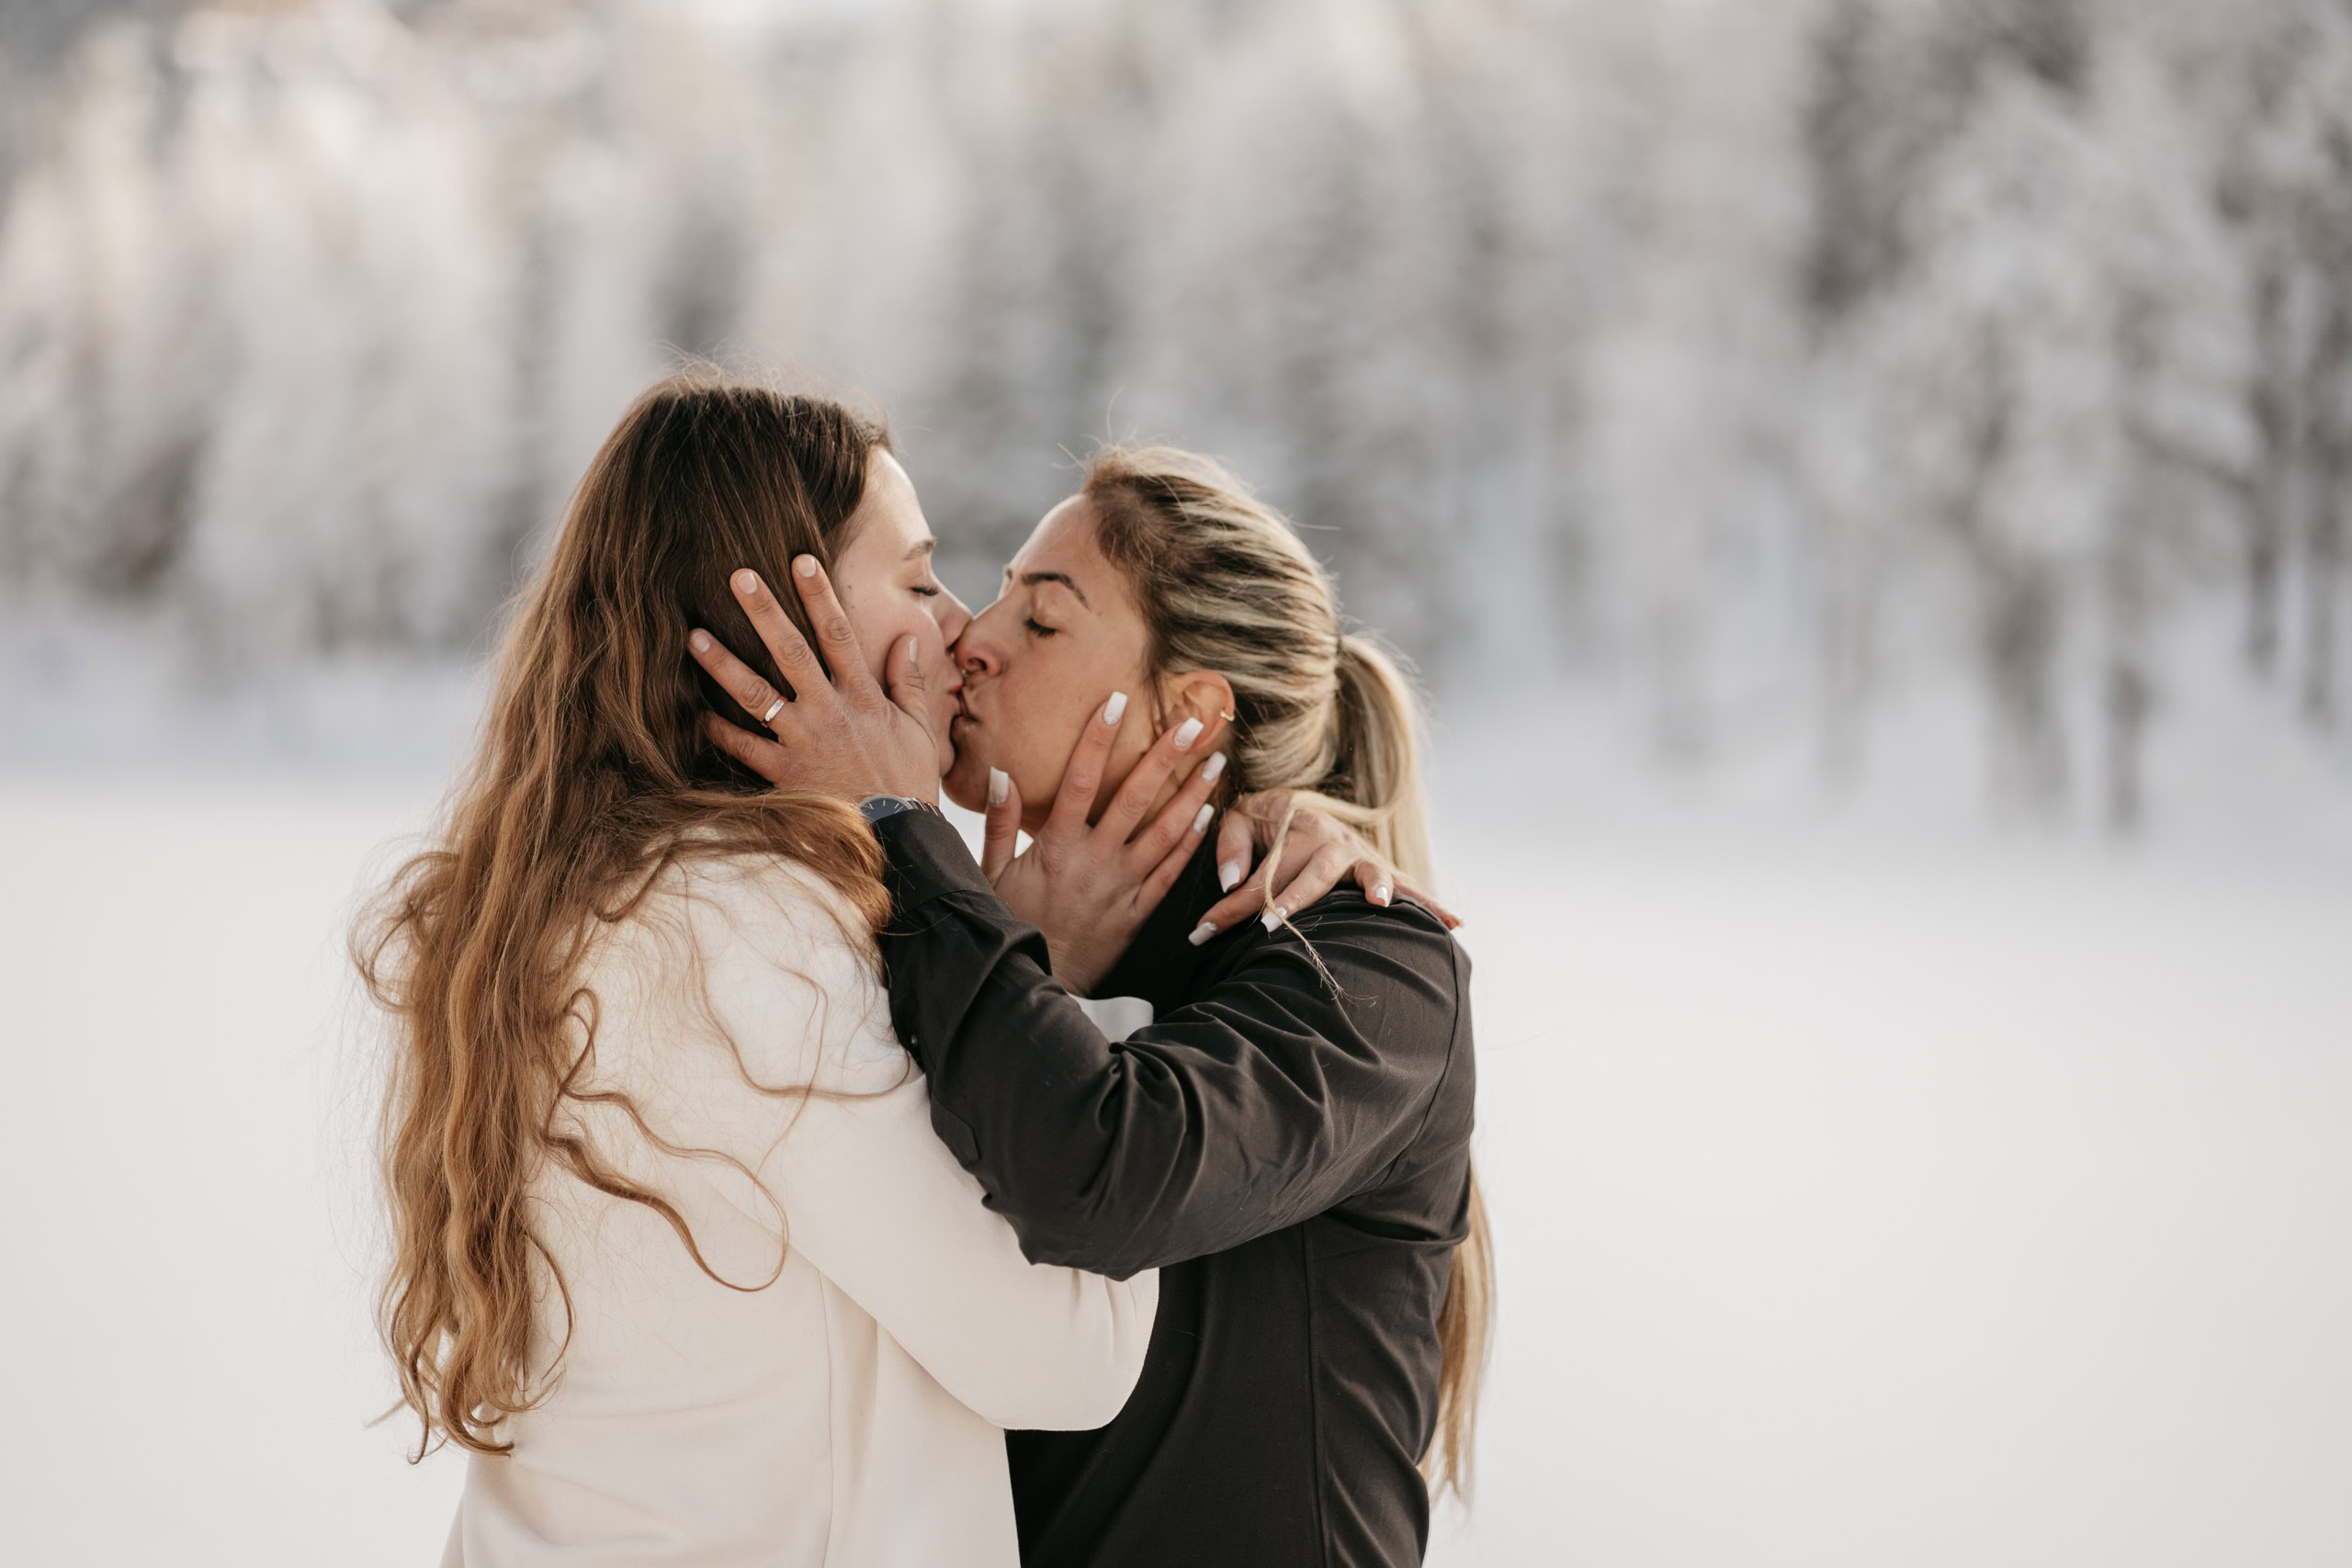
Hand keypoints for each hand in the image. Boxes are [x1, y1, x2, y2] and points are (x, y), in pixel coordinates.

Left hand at [688, 557, 941, 803]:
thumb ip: (911, 683)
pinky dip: (717, 730)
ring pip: (756, 694)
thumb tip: (910, 640)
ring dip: (723, 663)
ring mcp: (802, 741)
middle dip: (764, 611)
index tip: (800, 560)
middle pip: (791, 651)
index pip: (838, 634)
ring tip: (694, 636)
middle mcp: (829, 711)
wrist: (896, 837)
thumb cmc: (907, 783)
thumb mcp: (919, 729)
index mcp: (863, 697)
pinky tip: (694, 712)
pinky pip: (743, 747)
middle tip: (738, 577)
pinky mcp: (783, 773)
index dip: (819, 595)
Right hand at [981, 692, 1227, 994]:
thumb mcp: (990, 874)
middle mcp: (1096, 860)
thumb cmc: (1009, 924)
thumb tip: (1000, 774)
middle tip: (1191, 723)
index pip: (1081, 778)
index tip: (1115, 701)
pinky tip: (1207, 818)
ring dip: (1191, 795)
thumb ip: (998, 823)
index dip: (1098, 737)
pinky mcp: (1138, 913)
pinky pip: (1169, 873)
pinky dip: (1190, 845)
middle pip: (1136, 797)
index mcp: (1058, 845)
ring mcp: (1122, 886)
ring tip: (1214, 764)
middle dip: (1165, 757)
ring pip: (1165, 833)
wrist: (1035, 983)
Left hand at [1191, 791, 1462, 943]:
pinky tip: (1454, 922)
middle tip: (1271, 926)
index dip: (1228, 904)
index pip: (1260, 872)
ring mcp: (1359, 853)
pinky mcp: (1377, 870)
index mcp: (1297, 823)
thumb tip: (1230, 883)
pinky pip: (1407, 885)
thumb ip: (1229, 847)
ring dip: (1373, 886)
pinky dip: (1429, 903)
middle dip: (1292, 900)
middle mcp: (1332, 836)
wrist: (1300, 801)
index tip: (1201, 932)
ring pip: (1366, 872)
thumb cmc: (1265, 821)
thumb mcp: (1237, 820)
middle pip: (1311, 872)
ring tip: (1380, 904)